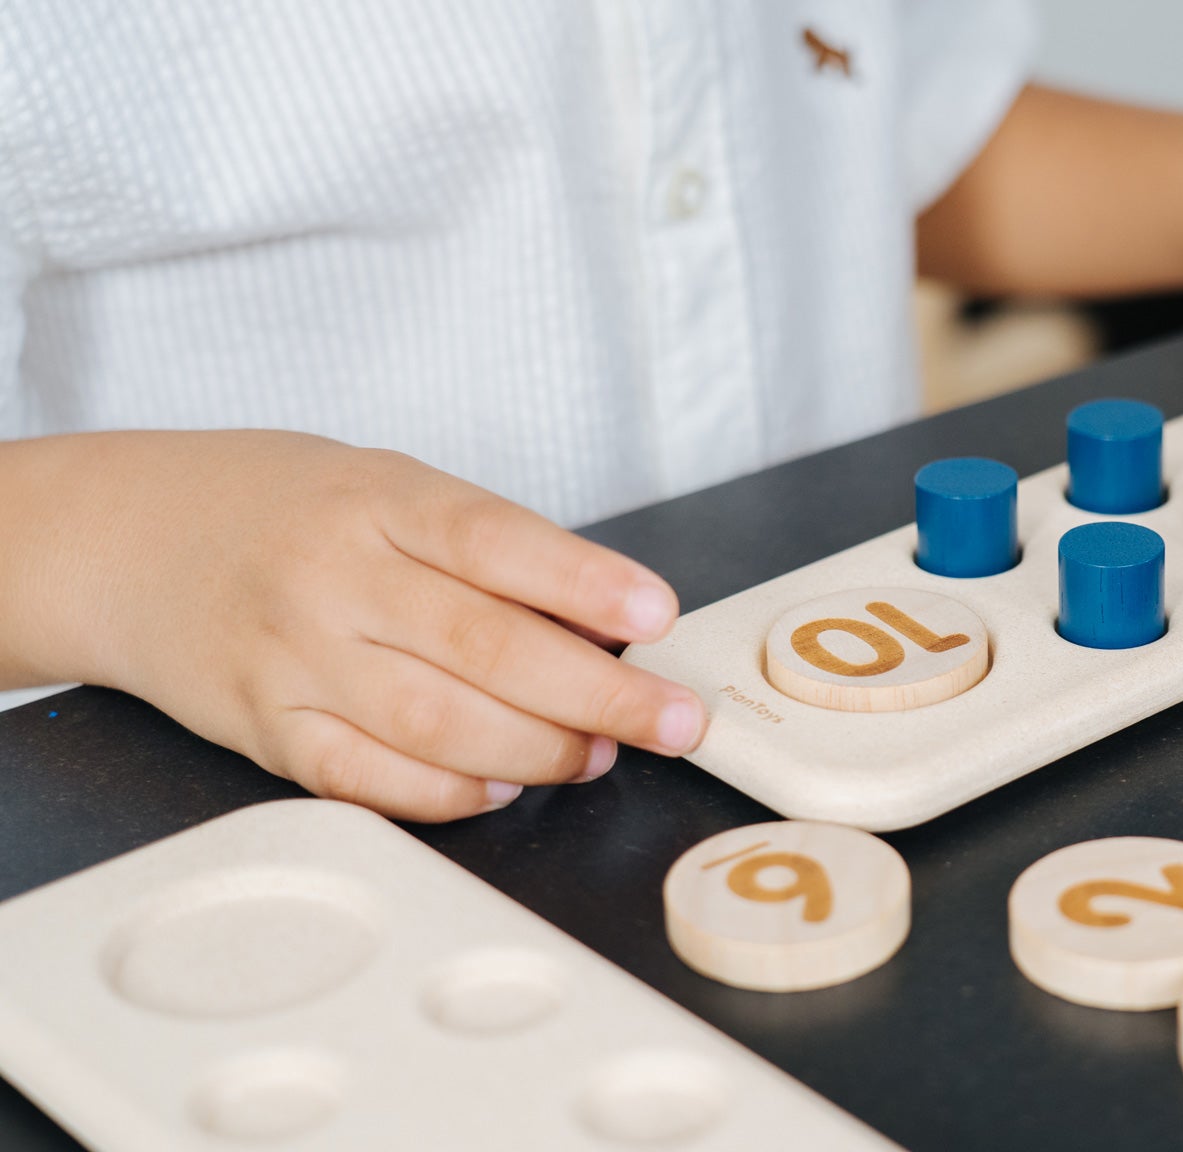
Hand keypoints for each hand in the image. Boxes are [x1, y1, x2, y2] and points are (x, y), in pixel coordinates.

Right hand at [14, 431, 700, 820]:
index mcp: (377, 499)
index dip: (584, 582)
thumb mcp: (389, 489)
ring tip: (600, 753)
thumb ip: (491, 550)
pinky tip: (503, 784)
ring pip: (434, 722)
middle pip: (483, 646)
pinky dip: (447, 792)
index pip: (494, 540)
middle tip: (675, 722)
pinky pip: (366, 778)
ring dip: (537, 750)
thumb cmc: (288, 510)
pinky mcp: (264, 728)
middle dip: (598, 693)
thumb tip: (610, 623)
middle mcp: (333, 577)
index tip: (658, 615)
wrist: (127, 540)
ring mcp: (292, 657)